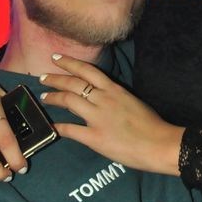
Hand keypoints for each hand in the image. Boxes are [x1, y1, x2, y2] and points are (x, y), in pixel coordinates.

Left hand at [40, 54, 182, 174]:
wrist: (159, 143)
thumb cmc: (152, 124)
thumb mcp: (133, 101)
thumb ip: (116, 98)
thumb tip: (103, 97)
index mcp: (114, 89)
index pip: (87, 70)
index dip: (69, 62)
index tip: (55, 58)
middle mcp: (103, 99)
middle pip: (73, 83)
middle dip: (55, 79)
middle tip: (42, 77)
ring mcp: (97, 118)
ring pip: (69, 101)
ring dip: (53, 97)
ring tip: (44, 96)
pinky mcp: (94, 137)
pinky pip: (71, 130)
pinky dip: (59, 127)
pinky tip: (52, 126)